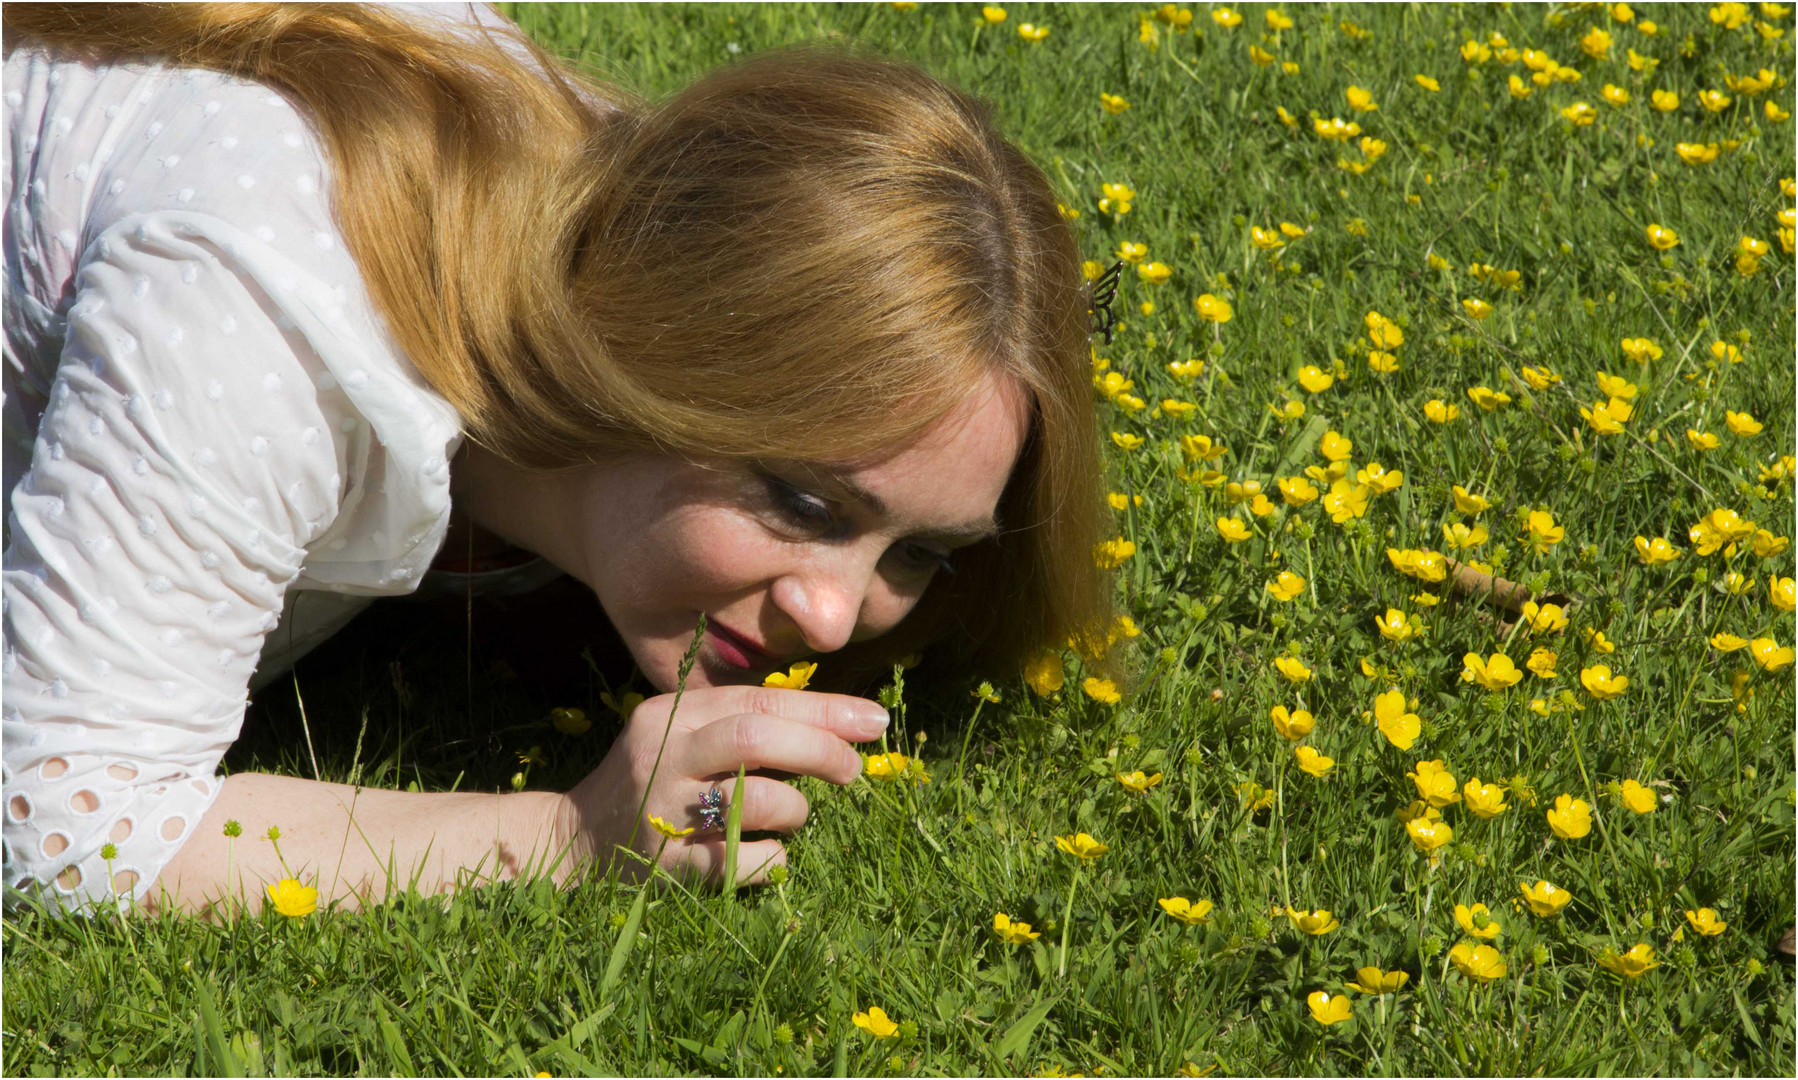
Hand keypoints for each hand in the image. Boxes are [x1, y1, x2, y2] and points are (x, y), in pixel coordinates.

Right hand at [559, 685, 887, 885]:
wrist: (574, 842)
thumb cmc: (654, 784)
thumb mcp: (683, 737)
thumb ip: (741, 723)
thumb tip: (841, 723)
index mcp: (672, 713)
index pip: (759, 698)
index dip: (824, 708)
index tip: (874, 721)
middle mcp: (662, 753)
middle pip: (755, 736)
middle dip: (820, 749)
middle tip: (853, 770)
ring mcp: (660, 811)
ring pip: (755, 799)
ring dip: (797, 809)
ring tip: (797, 815)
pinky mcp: (664, 866)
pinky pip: (742, 862)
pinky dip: (773, 859)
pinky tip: (771, 855)